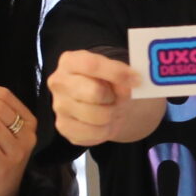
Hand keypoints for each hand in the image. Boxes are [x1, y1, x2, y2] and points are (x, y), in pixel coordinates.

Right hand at [47, 48, 163, 147]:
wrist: (98, 103)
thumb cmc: (105, 83)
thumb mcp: (115, 73)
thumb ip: (121, 74)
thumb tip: (131, 81)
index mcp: (69, 61)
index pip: (92, 65)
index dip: (117, 73)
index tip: (136, 80)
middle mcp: (59, 82)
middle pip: (94, 92)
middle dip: (113, 98)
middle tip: (115, 98)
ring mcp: (59, 106)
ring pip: (97, 116)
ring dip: (112, 115)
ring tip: (110, 110)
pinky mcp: (64, 127)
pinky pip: (94, 133)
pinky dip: (106, 130)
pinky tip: (102, 123)